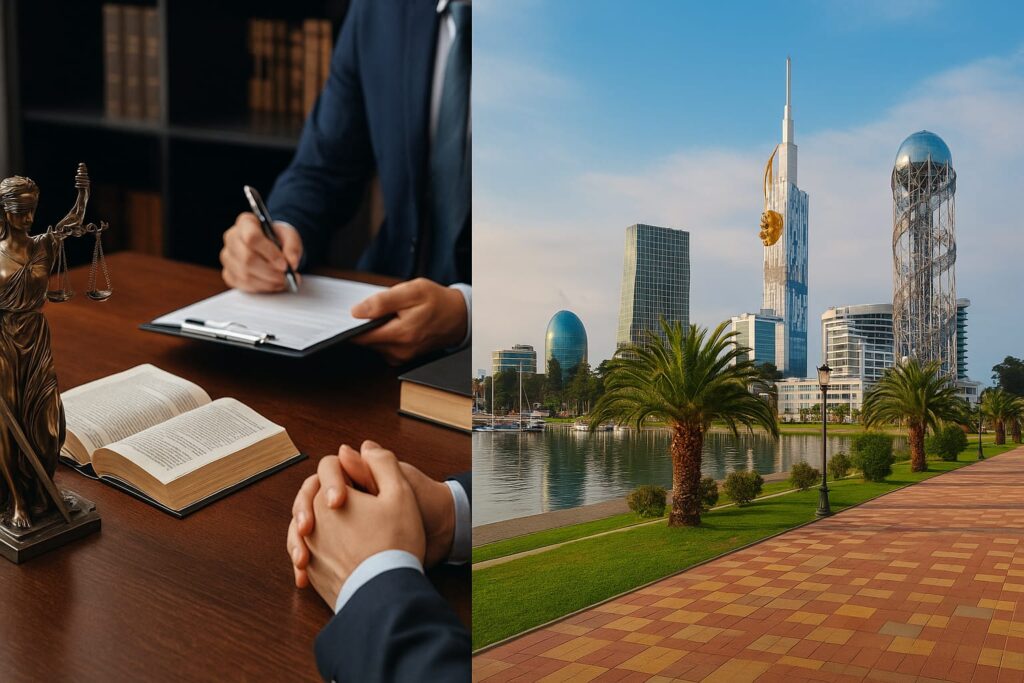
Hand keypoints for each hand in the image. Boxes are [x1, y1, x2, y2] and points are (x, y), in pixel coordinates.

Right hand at [220, 212, 302, 291]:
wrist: (271, 246)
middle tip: (287, 277)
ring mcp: (227, 257)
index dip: (269, 253)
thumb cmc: (278, 238)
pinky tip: (274, 284)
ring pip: (246, 275)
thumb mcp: (290, 236)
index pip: (252, 237)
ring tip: (284, 281)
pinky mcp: (228, 274)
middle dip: (271, 272)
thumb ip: (293, 246)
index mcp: (245, 222)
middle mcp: (232, 238)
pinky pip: (244, 285)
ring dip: (269, 282)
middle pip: (248, 259)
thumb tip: (292, 263)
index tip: (285, 264)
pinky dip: (262, 288)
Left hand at [288, 444, 425, 608]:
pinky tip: (336, 554)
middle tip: (349, 502)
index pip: (330, 469)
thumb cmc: (395, 541)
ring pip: (306, 527)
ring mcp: (310, 551)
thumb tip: (364, 448)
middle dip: (330, 495)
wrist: (385, 593)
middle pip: (313, 496)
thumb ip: (382, 463)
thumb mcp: (400, 492)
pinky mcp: (314, 575)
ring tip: (344, 528)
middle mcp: (311, 524)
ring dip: (321, 523)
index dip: (350, 469)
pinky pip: (309, 556)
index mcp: (326, 498)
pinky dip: (319, 550)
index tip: (366, 487)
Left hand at [350, 278, 466, 363]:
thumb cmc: (437, 302)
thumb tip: (356, 312)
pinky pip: (383, 347)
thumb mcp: (412, 291)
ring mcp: (401, 357)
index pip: (360, 336)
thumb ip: (383, 302)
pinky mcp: (402, 358)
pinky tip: (398, 324)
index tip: (356, 312)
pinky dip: (385, 335)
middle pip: (366, 340)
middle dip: (369, 324)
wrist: (459, 317)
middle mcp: (399, 351)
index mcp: (400, 334)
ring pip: (374, 343)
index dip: (353, 324)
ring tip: (395, 315)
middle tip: (384, 309)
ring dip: (378, 329)